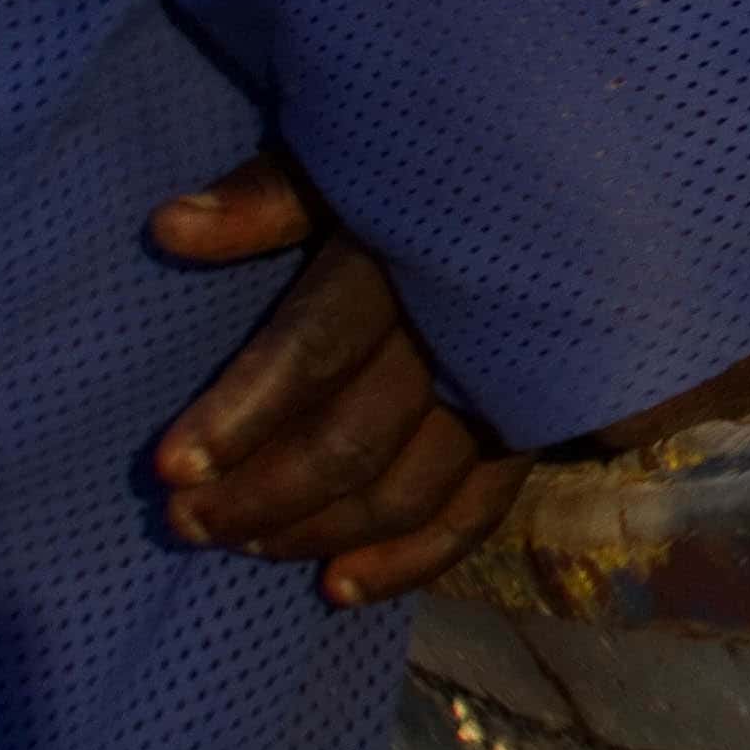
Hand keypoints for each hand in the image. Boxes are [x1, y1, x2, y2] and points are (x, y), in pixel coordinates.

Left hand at [146, 158, 528, 606]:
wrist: (579, 181)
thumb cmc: (441, 177)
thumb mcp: (360, 162)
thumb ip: (271, 195)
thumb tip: (170, 228)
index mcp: (412, 256)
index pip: (319, 345)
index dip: (243, 410)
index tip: (169, 467)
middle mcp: (464, 331)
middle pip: (356, 437)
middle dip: (260, 493)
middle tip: (185, 520)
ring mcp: (510, 387)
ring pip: (409, 489)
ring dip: (316, 531)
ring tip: (241, 543)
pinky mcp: (536, 425)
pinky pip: (478, 514)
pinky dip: (408, 561)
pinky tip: (337, 586)